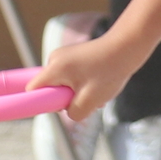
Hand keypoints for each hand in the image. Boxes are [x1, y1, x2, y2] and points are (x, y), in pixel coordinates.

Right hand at [28, 16, 145, 123]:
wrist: (127, 47)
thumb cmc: (109, 72)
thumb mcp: (90, 101)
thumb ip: (73, 112)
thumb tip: (68, 112)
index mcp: (54, 68)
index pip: (33, 90)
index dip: (43, 103)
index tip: (62, 107)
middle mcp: (55, 59)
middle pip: (50, 89)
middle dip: (68, 99)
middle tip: (90, 99)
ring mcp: (64, 56)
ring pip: (64, 85)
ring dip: (79, 93)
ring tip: (98, 91)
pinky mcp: (73, 56)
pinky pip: (71, 78)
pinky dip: (84, 85)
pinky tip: (100, 84)